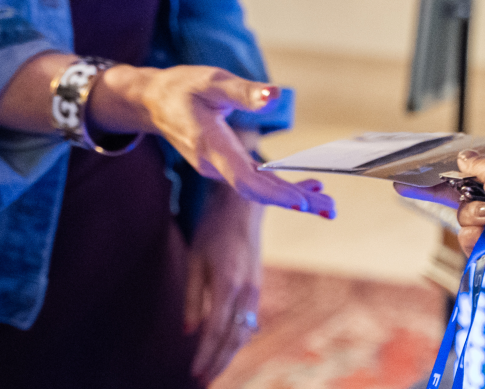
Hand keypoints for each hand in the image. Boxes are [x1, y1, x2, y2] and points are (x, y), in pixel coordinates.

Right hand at [95, 64, 335, 216]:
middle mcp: (216, 166)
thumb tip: (275, 96)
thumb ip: (244, 92)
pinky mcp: (226, 167)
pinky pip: (257, 182)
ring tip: (328, 206)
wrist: (154, 103)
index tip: (300, 202)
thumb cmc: (181, 88)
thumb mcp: (211, 81)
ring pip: (261, 190)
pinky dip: (283, 187)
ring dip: (294, 197)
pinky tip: (308, 188)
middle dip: (295, 201)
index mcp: (212, 147)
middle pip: (259, 192)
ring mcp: (221, 169)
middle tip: (330, 211)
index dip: (273, 192)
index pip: (245, 180)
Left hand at [184, 183, 270, 380]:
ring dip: (229, 354)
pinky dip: (237, 339)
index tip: (193, 374)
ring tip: (213, 370)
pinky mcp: (256, 288)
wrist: (244, 207)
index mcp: (228, 284)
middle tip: (202, 382)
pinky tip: (226, 348)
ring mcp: (255, 291)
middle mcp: (246, 292)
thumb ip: (193, 298)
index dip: (205, 355)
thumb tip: (189, 331)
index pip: (216, 330)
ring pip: (245, 332)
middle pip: (234, 338)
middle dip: (218, 362)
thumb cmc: (213, 230)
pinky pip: (249, 322)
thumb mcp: (195, 261)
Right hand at [394, 150, 484, 282]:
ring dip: (475, 215)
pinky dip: (477, 236)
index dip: (443, 176)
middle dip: (436, 192)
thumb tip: (463, 158)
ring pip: (460, 218)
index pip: (467, 176)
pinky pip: (465, 240)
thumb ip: (478, 163)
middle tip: (402, 183)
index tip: (417, 175)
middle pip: (456, 198)